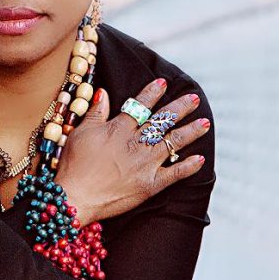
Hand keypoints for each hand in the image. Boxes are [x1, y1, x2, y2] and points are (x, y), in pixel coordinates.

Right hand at [54, 78, 209, 224]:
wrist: (76, 197)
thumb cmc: (74, 164)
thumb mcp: (81, 132)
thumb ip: (96, 112)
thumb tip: (104, 92)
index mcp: (119, 129)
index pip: (140, 106)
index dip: (152, 93)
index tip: (164, 83)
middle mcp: (135, 144)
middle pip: (162, 121)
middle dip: (179, 108)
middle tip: (193, 98)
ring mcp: (145, 164)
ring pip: (173, 143)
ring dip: (190, 131)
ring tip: (205, 122)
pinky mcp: (150, 185)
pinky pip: (174, 173)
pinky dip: (188, 166)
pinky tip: (200, 158)